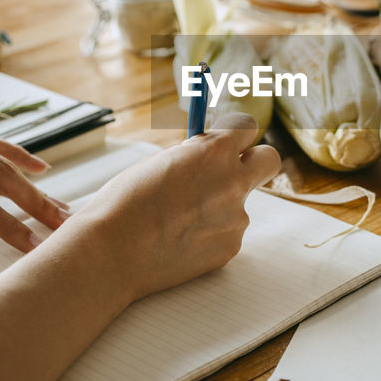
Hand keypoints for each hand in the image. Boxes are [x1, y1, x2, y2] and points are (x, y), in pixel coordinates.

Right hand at [70, 112, 279, 299]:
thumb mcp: (159, 163)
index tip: (225, 142)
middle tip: (232, 171)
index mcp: (214, 151)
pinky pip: (227, 232)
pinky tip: (178, 241)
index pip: (247, 128)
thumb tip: (205, 156)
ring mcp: (236, 217)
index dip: (234, 135)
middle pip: (269, 160)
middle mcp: (234, 181)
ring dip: (219, 206)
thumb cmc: (124, 204)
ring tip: (176, 220)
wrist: (111, 253)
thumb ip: (192, 158)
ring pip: (239, 203)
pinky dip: (209, 235)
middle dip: (255, 161)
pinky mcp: (231, 247)